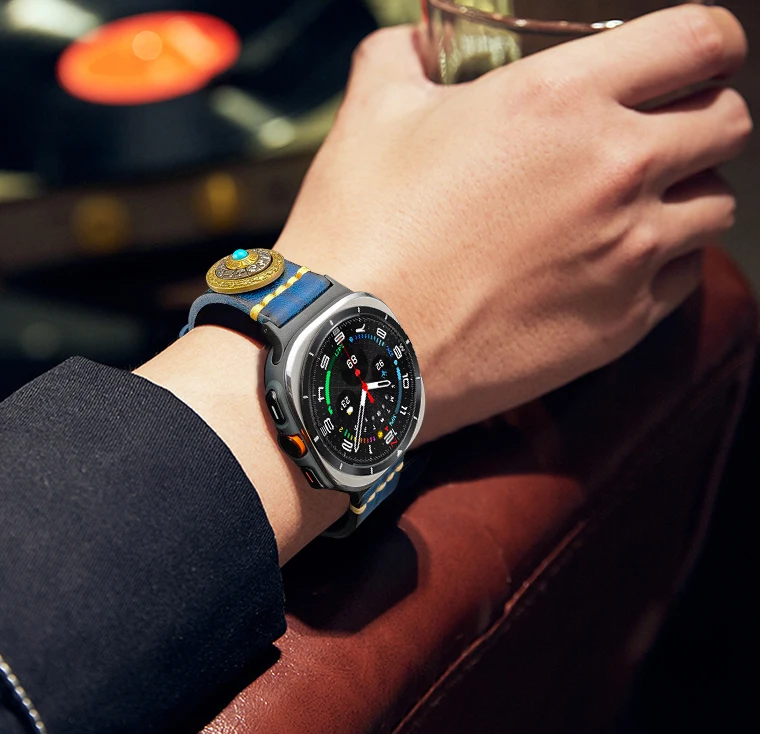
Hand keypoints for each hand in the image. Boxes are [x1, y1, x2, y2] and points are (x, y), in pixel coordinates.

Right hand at [276, 5, 750, 441]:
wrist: (355, 347)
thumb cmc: (360, 231)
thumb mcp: (371, 114)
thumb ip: (407, 55)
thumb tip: (421, 44)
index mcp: (561, 100)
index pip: (701, 42)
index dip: (707, 43)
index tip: (692, 59)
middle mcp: (614, 171)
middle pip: (727, 122)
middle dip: (700, 117)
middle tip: (655, 134)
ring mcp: (626, 255)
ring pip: (716, 206)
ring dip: (686, 196)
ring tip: (635, 207)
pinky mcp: (619, 326)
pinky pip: (683, 278)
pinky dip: (663, 264)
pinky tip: (613, 266)